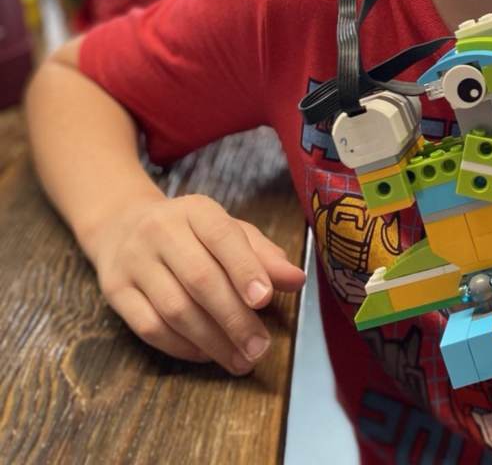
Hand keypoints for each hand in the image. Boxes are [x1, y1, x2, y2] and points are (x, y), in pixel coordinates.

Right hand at [89, 194, 305, 374]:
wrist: (122, 226)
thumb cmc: (193, 235)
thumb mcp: (231, 233)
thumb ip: (265, 256)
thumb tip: (297, 280)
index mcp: (196, 211)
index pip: (222, 237)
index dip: (245, 269)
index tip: (265, 300)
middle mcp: (160, 231)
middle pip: (200, 279)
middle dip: (235, 319)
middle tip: (260, 348)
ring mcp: (133, 261)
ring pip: (174, 308)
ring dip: (212, 341)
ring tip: (241, 360)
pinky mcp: (115, 291)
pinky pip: (149, 327)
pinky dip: (181, 346)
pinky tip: (206, 354)